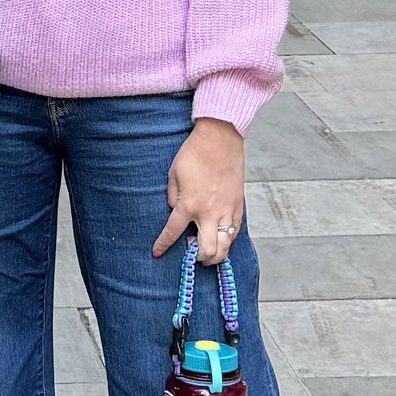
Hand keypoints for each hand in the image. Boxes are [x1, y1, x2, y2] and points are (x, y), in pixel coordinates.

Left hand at [153, 117, 244, 266]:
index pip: (172, 232)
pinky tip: (220, 235)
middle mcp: (209, 212)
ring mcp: (227, 210)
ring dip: (215, 254)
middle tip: (192, 253)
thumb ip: (172, 197)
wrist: (220, 138)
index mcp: (188, 204)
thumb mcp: (173, 174)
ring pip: (225, 246)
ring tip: (207, 251)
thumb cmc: (195, 153)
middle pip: (206, 250)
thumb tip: (176, 211)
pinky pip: (234, 231)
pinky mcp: (238, 205)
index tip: (157, 252)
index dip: (162, 245)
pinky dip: (227, 239)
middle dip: (198, 258)